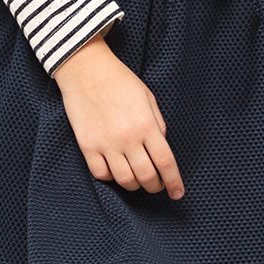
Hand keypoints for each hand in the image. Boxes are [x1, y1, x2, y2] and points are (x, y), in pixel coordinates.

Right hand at [52, 32, 184, 198]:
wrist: (86, 70)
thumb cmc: (120, 81)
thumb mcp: (148, 99)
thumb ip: (158, 125)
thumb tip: (161, 148)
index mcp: (147, 125)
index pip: (166, 163)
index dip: (174, 182)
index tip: (177, 193)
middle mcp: (128, 138)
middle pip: (146, 176)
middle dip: (155, 186)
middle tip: (157, 185)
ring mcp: (106, 144)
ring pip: (125, 180)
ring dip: (135, 185)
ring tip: (137, 179)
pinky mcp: (87, 145)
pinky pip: (101, 174)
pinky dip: (111, 178)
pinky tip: (115, 170)